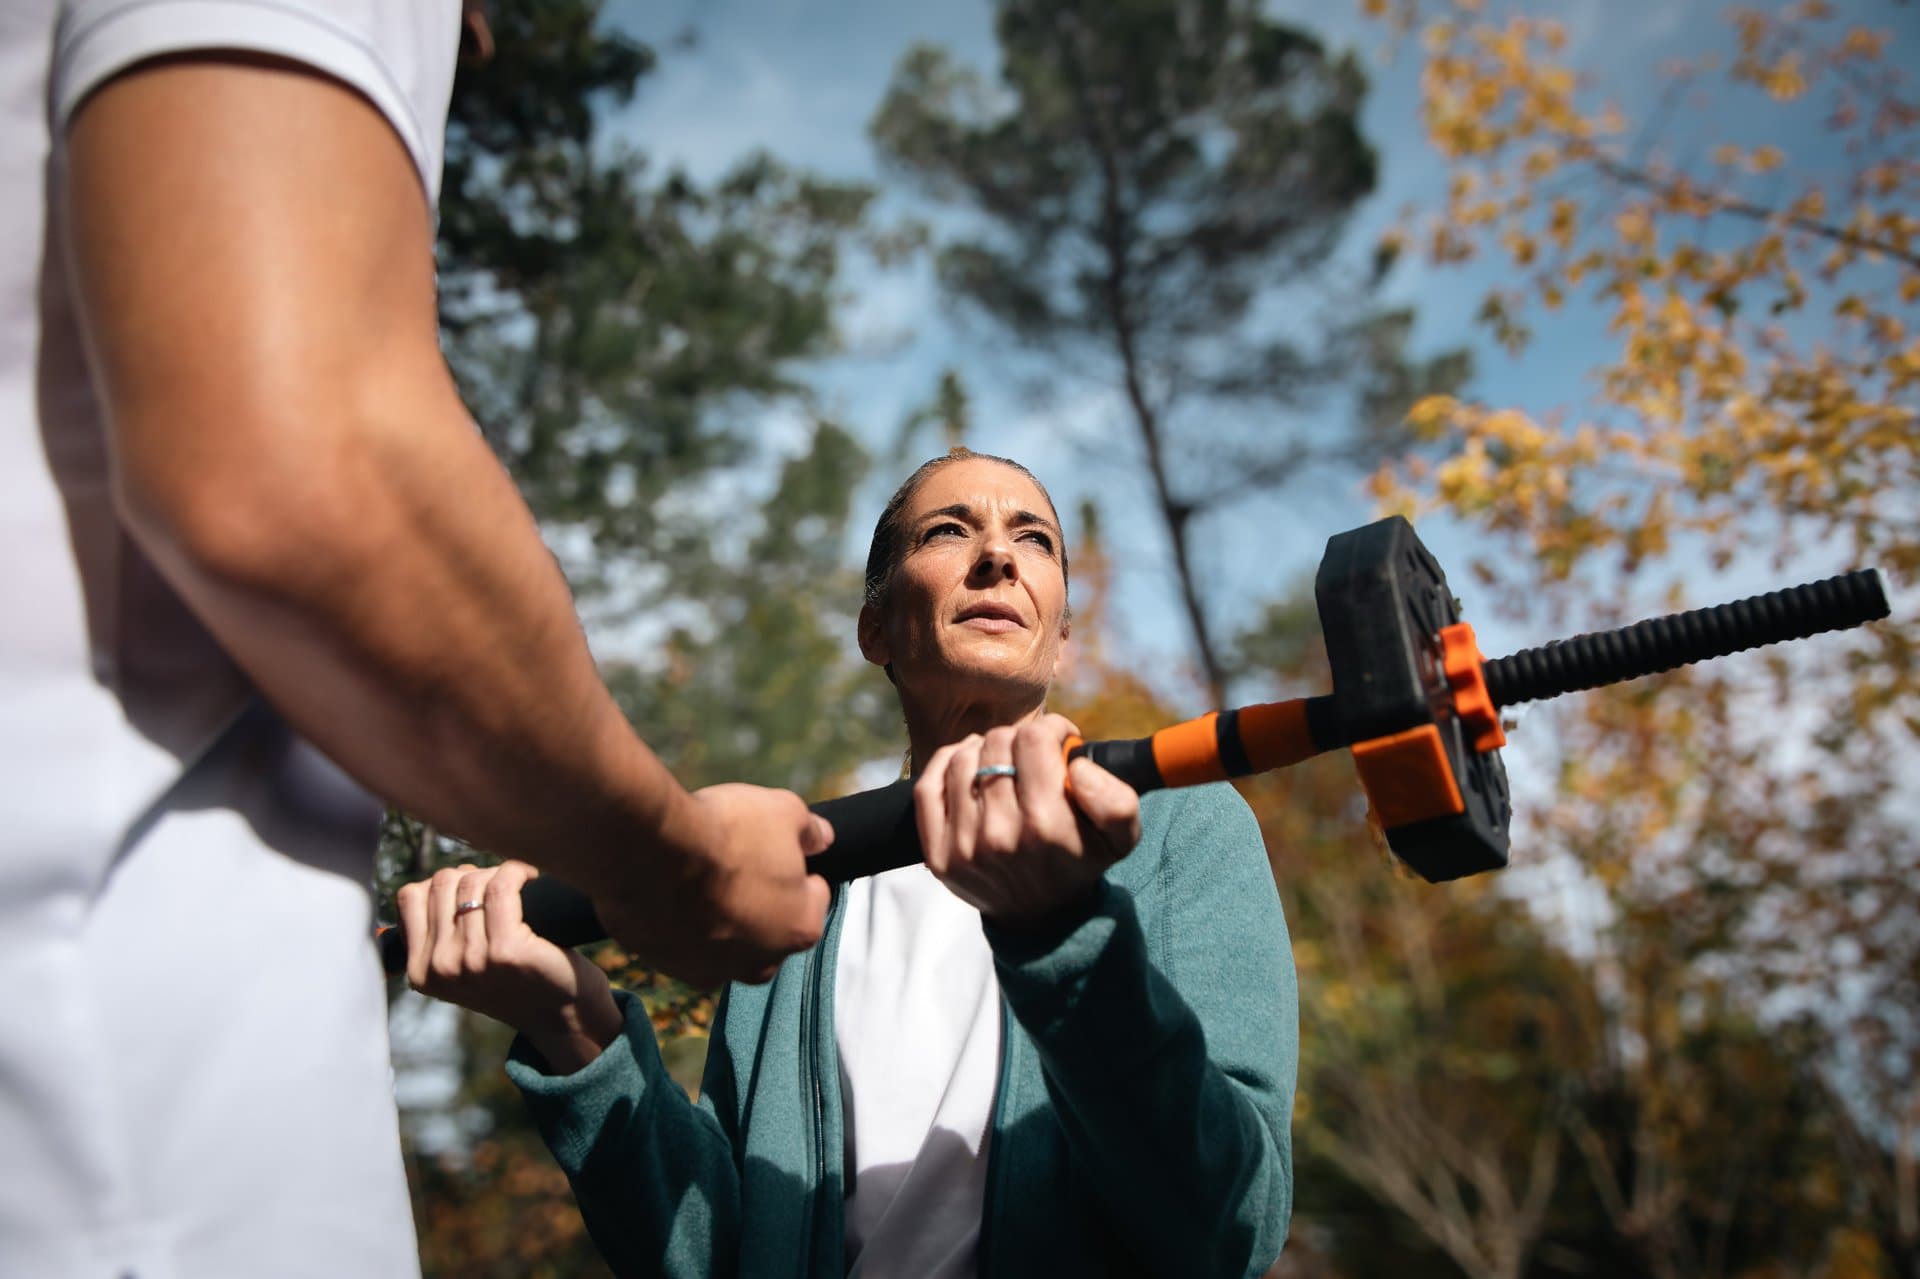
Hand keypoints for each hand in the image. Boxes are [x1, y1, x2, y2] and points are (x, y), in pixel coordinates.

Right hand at [397, 860, 620, 1072]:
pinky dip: (516, 871)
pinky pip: (501, 886)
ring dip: (497, 873)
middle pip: (442, 883)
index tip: (472, 889)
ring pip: (472, 881)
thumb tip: (437, 882)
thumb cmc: (517, 982)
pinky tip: (530, 876)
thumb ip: (440, 937)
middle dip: (472, 874)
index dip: (443, 882)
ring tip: (518, 884)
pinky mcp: (507, 950)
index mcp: (421, 972)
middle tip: (500, 884)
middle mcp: (441, 968)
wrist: (562, 1014)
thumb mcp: (464, 968)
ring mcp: (472, 959)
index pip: (410, 897)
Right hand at [594, 783, 834, 987]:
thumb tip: (820, 837)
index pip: (813, 896)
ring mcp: (715, 970)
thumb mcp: (784, 810)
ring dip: (721, 916)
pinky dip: (683, 926)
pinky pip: (687, 946)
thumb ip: (810, 830)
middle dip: (761, 899)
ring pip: (728, 942)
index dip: (798, 868)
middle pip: (771, 926)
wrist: (650, 854)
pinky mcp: (671, 968)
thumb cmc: (724, 834)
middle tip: (736, 861)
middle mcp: (763, 961)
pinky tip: (671, 893)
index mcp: (801, 927)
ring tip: (699, 876)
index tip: (776, 850)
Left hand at [915, 714, 1141, 928]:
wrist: (1043, 918)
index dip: (1050, 728)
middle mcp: (1000, 834)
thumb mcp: (1121, 837)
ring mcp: (963, 846)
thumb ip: (1116, 798)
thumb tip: (1076, 766)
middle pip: (997, 743)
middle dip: (1020, 739)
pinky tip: (968, 764)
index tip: (1058, 739)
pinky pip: (928, 786)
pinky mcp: (937, 854)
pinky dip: (946, 763)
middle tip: (1031, 755)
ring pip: (963, 758)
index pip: (1033, 739)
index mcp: (1046, 825)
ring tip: (1002, 761)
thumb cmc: (1080, 863)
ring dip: (984, 749)